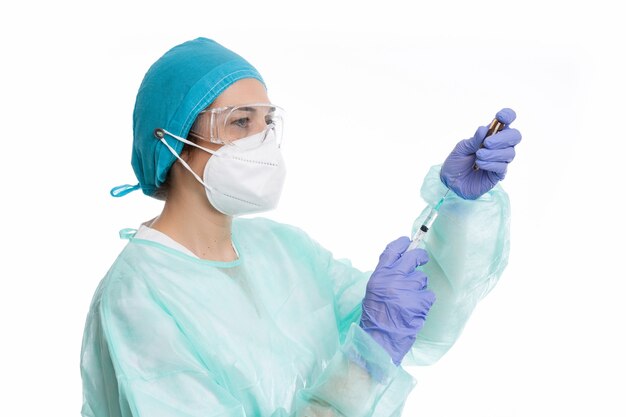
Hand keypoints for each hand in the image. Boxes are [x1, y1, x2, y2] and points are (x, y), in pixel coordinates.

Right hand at [359, 237, 435, 365]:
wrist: (379, 339)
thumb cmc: (375, 317)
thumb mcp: (374, 291)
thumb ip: (386, 276)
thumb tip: (401, 263)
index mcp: (379, 276)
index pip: (392, 252)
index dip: (402, 244)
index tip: (408, 241)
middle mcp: (393, 279)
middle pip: (412, 258)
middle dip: (420, 257)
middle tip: (422, 258)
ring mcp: (407, 290)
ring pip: (422, 279)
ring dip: (419, 288)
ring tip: (410, 301)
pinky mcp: (419, 302)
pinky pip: (429, 295)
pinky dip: (425, 302)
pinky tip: (416, 310)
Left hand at [440, 108, 521, 199]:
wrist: (451, 182)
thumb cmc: (456, 163)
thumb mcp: (461, 148)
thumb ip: (473, 140)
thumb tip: (484, 129)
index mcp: (490, 135)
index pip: (506, 121)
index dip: (508, 116)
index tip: (500, 117)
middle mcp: (499, 146)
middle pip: (515, 136)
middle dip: (503, 138)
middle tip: (487, 143)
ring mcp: (500, 160)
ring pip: (510, 152)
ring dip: (493, 153)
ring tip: (478, 156)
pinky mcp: (498, 174)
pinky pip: (502, 167)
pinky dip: (491, 164)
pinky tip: (479, 164)